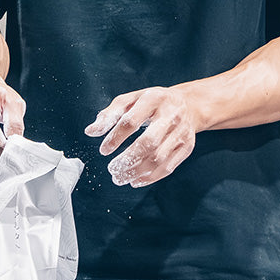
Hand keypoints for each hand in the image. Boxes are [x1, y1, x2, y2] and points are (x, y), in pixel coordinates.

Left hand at [84, 85, 201, 187]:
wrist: (189, 105)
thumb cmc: (153, 102)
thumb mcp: (131, 99)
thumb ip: (110, 114)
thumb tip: (90, 131)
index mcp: (154, 99)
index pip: (131, 121)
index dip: (115, 138)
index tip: (103, 151)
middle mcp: (170, 116)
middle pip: (148, 142)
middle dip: (128, 159)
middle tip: (112, 169)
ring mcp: (181, 133)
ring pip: (158, 158)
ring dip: (136, 172)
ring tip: (120, 178)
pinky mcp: (186, 147)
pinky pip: (168, 167)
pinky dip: (150, 178)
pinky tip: (135, 180)